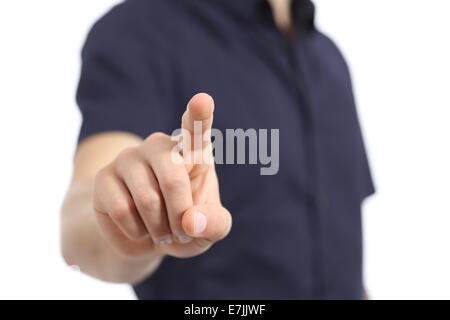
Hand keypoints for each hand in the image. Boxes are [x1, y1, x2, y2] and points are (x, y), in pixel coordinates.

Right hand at [92, 93, 230, 258]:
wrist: (149, 236)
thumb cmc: (187, 223)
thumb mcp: (211, 228)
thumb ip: (214, 224)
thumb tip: (191, 221)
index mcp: (192, 150)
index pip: (196, 128)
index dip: (199, 114)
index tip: (203, 100)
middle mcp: (159, 145)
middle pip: (173, 180)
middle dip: (180, 216)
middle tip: (183, 231)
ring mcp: (129, 157)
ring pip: (147, 200)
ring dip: (160, 228)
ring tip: (163, 230)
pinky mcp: (103, 177)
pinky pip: (122, 210)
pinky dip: (137, 231)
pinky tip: (140, 227)